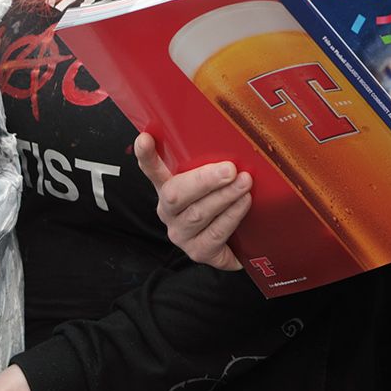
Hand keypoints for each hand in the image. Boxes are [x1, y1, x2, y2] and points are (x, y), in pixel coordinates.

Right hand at [135, 133, 250, 269]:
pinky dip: (231, 217)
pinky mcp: (198, 252)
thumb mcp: (214, 180)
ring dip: (224, 197)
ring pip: (198, 214)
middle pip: (175, 194)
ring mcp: (181, 234)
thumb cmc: (223, 200)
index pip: (151, 169)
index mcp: (167, 187)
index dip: (146, 155)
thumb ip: (213, 163)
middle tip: (230, 169)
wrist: (236, 240)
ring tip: (244, 183)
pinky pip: (214, 235)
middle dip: (204, 180)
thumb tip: (233, 139)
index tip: (145, 139)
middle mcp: (168, 212)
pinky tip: (243, 204)